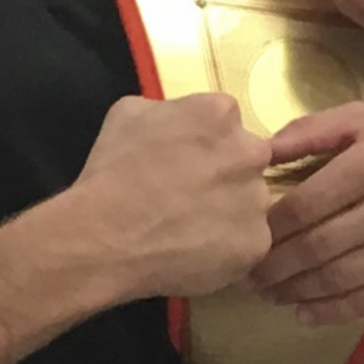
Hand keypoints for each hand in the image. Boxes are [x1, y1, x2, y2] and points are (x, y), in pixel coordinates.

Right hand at [76, 93, 272, 298]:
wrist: (106, 236)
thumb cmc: (112, 173)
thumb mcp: (128, 114)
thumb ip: (166, 110)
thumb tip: (175, 121)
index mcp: (221, 113)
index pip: (225, 123)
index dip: (203, 144)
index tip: (183, 161)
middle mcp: (250, 152)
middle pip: (246, 161)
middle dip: (223, 176)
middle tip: (187, 197)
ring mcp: (257, 200)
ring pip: (249, 205)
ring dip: (227, 214)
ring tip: (186, 231)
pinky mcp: (255, 243)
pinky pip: (246, 245)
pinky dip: (225, 251)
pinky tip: (193, 254)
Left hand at [249, 103, 363, 324]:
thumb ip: (312, 130)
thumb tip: (259, 151)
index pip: (302, 206)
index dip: (267, 229)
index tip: (246, 239)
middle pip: (314, 247)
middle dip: (273, 267)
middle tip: (248, 276)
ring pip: (337, 279)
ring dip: (294, 292)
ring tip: (270, 294)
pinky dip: (330, 312)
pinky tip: (304, 312)